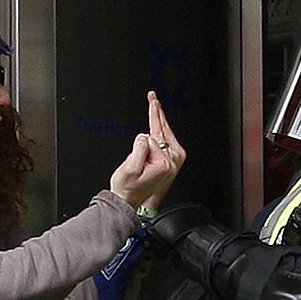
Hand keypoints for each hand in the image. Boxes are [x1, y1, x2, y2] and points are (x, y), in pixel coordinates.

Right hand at [109, 92, 182, 208]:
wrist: (128, 202)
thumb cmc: (127, 188)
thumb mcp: (130, 167)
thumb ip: (140, 148)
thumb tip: (144, 136)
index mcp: (164, 163)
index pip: (151, 138)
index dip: (141, 140)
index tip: (150, 103)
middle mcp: (172, 163)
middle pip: (163, 131)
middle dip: (157, 113)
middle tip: (153, 97)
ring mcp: (172, 163)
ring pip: (165, 135)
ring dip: (158, 121)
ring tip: (154, 104)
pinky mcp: (170, 164)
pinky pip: (166, 142)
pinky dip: (160, 132)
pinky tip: (157, 123)